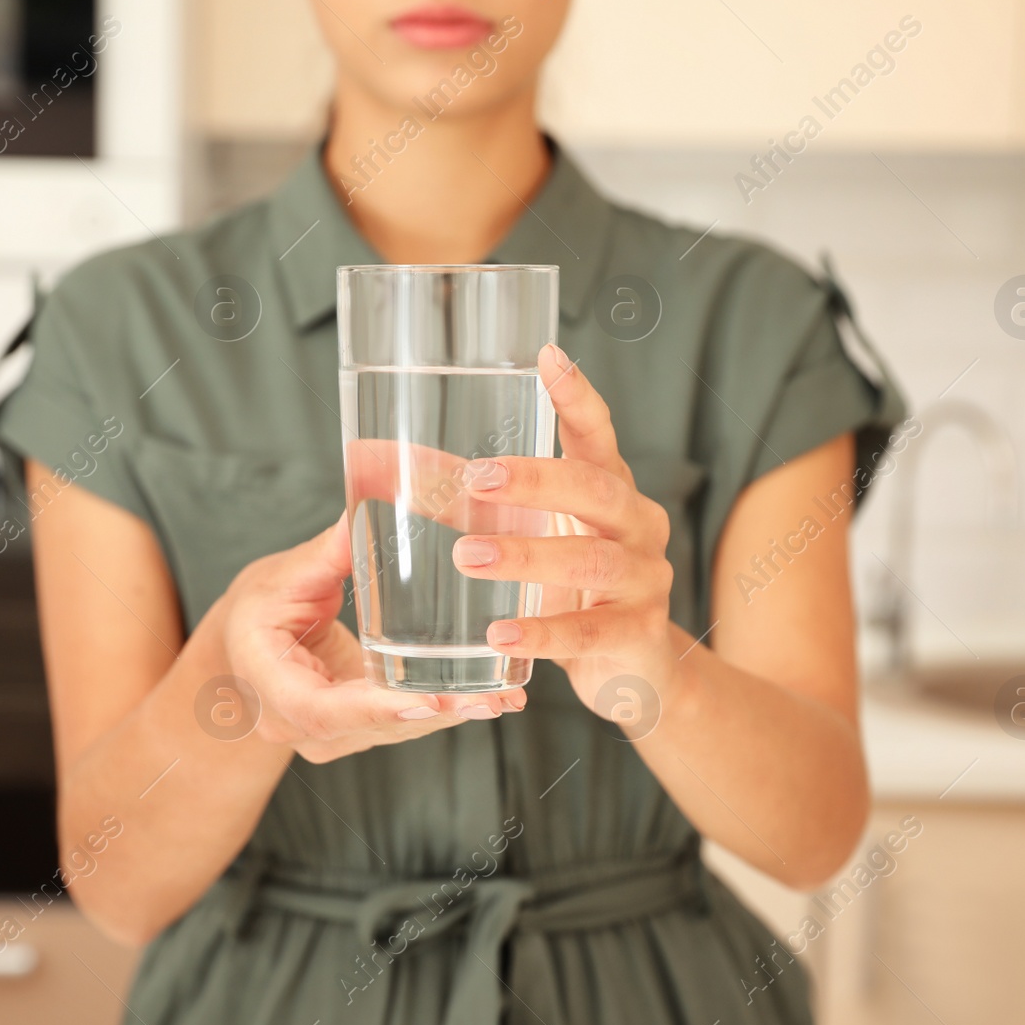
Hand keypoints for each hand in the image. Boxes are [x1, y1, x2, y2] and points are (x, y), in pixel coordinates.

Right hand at [220, 515, 526, 763]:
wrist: (239, 649)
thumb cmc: (255, 609)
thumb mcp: (281, 575)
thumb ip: (327, 553)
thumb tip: (365, 511)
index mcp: (269, 683)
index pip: (324, 710)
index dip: (379, 708)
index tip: (432, 701)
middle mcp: (294, 722)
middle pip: (371, 725)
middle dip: (434, 713)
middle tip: (490, 699)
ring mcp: (324, 735)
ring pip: (391, 730)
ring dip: (448, 715)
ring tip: (502, 697)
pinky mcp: (351, 730)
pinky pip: (397, 723)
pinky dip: (441, 710)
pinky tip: (489, 698)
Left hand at [449, 343, 680, 713]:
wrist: (636, 666)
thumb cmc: (576, 588)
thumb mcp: (536, 535)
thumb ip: (472, 502)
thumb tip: (381, 465)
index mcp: (612, 491)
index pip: (598, 435)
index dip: (577, 397)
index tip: (549, 357)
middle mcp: (638, 526)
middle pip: (596, 489)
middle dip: (536, 479)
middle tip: (475, 479)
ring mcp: (644, 580)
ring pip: (590, 559)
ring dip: (527, 556)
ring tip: (466, 557)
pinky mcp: (638, 635)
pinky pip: (588, 632)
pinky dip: (542, 633)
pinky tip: (500, 634)